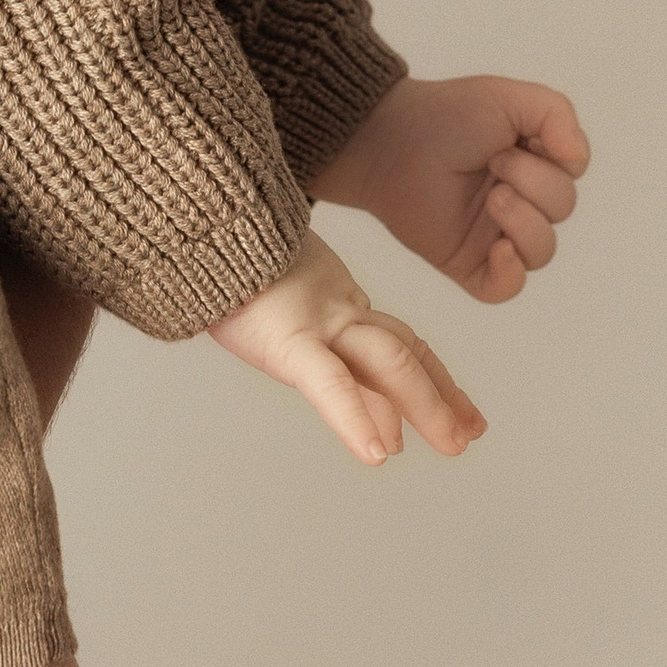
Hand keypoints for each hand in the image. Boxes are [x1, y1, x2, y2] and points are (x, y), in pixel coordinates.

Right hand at [209, 229, 485, 464]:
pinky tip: (377, 454)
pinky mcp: (288, 336)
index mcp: (326, 300)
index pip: (391, 340)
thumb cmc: (216, 254)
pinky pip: (330, 382)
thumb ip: (292, 325)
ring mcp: (316, 317)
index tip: (459, 411)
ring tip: (456, 441)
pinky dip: (355, 419)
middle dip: (439, 395)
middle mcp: (332, 309)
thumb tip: (299, 350)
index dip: (430, 374)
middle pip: (401, 352)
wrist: (197, 212)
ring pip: (390, 360)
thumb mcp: (259, 287)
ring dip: (427, 403)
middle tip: (469, 433)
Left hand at [315, 71, 590, 302]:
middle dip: (535, 182)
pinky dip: (511, 274)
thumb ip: (557, 114)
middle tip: (495, 161)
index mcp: (531, 162)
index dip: (554, 158)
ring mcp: (494, 234)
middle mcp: (519, 200)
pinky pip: (505, 288)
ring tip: (493, 197)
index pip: (571, 173)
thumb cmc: (444, 116)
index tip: (518, 138)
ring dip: (526, 222)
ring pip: (542, 252)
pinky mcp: (467, 262)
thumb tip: (577, 158)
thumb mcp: (509, 97)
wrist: (389, 139)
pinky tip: (499, 249)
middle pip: (561, 208)